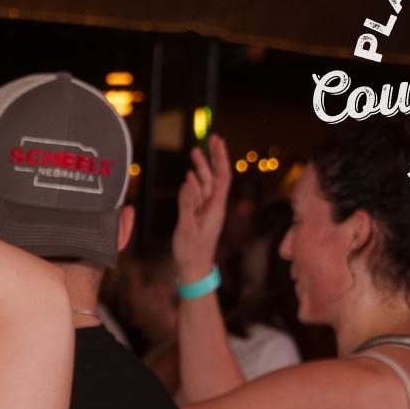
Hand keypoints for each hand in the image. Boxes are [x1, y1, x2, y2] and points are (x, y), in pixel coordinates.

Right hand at [174, 137, 231, 289]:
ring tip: (195, 152)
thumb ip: (187, 204)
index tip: (216, 141)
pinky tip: (189, 176)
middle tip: (210, 138)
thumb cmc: (191, 252)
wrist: (194, 270)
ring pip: (207, 184)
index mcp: (216, 207)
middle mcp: (214, 206)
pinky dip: (195, 183)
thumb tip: (188, 182)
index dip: (220, 157)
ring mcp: (207, 211)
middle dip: (213, 157)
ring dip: (202, 168)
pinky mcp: (200, 216)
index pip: (222, 176)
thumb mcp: (187, 228)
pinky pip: (199, 195)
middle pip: (216, 176)